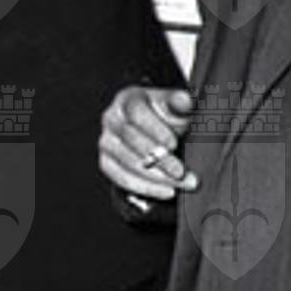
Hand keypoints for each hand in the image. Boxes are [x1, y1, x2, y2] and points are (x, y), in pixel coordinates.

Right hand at [98, 85, 196, 201]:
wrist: (156, 132)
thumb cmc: (167, 117)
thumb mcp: (176, 107)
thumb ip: (180, 104)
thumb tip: (184, 99)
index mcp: (128, 99)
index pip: (136, 113)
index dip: (154, 129)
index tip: (173, 144)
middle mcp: (111, 119)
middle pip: (131, 140)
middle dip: (159, 159)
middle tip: (182, 172)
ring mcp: (106, 142)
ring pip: (127, 162)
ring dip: (157, 177)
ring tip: (181, 184)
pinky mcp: (106, 162)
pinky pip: (122, 178)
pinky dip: (146, 187)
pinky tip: (166, 191)